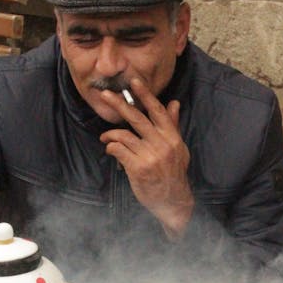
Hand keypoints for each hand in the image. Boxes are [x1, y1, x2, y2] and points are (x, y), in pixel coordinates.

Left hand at [99, 77, 193, 238]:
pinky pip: (118, 151)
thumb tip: (174, 103)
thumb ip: (172, 125)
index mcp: (172, 137)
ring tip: (105, 137)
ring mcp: (150, 157)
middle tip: (104, 94)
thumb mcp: (178, 148)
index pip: (157, 111)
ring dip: (110, 135)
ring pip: (124, 135)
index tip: (134, 81)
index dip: (145, 95)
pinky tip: (111, 150)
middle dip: (119, 104)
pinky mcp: (138, 169)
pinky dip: (111, 148)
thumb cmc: (174, 173)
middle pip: (137, 118)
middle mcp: (162, 144)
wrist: (173, 201)